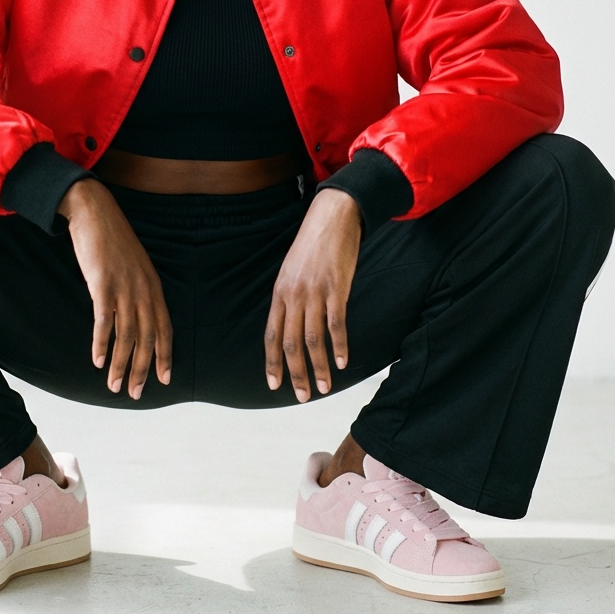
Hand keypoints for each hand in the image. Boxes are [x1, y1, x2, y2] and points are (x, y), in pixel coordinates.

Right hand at [58, 179, 171, 399]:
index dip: (164, 354)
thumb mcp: (134, 265)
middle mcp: (143, 290)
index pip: (164, 327)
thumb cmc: (112, 239)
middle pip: (147, 338)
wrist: (95, 212)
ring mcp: (124, 288)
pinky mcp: (103, 285)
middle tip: (136, 393)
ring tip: (115, 386)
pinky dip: (102, 344)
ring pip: (127, 336)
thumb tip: (135, 312)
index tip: (164, 378)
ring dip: (121, 364)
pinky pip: (104, 322)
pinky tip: (98, 361)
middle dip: (143, 369)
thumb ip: (138, 288)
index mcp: (153, 286)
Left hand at [264, 188, 361, 401]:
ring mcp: (315, 292)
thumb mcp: (291, 272)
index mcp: (279, 293)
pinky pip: (336, 324)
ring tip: (324, 388)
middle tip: (301, 396)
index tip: (275, 385)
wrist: (332, 217)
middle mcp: (293, 295)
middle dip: (295, 373)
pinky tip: (343, 362)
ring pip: (313, 339)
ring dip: (318, 367)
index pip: (271, 335)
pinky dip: (339, 346)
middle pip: (290, 343)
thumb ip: (289, 298)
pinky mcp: (337, 288)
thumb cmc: (312, 246)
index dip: (272, 362)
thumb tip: (290, 325)